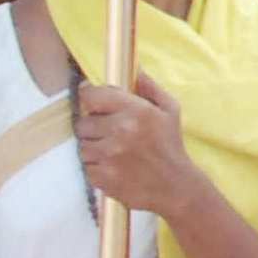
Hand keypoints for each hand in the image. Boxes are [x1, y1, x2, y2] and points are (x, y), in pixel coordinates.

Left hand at [75, 74, 194, 218]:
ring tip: (113, 153)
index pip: (92, 96)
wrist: (175, 187)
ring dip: (94, 148)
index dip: (91, 99)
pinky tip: (113, 167)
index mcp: (136, 111)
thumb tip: (134, 70)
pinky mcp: (102, 177)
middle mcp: (120, 131)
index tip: (95, 105)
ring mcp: (109, 156)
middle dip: (94, 127)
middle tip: (110, 134)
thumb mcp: (169, 110)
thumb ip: (149, 87)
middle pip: (82, 122)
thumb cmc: (170, 146)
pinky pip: (86, 166)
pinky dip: (96, 167)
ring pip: (82, 145)